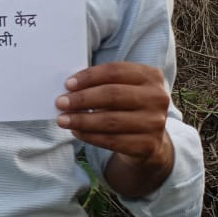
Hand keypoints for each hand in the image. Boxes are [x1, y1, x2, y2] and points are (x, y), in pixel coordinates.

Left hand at [55, 62, 173, 190]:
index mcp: (151, 76)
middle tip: (60, 103)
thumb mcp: (124, 89)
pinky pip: (112, 140)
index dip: (89, 77)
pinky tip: (76, 132)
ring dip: (81, 120)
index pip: (115, 71)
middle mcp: (156, 98)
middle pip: (112, 95)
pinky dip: (90, 136)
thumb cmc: (128, 109)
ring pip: (110, 120)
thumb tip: (69, 89)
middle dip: (82, 99)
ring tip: (63, 120)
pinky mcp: (148, 145)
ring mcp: (154, 123)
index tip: (68, 84)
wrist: (150, 142)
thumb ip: (103, 84)